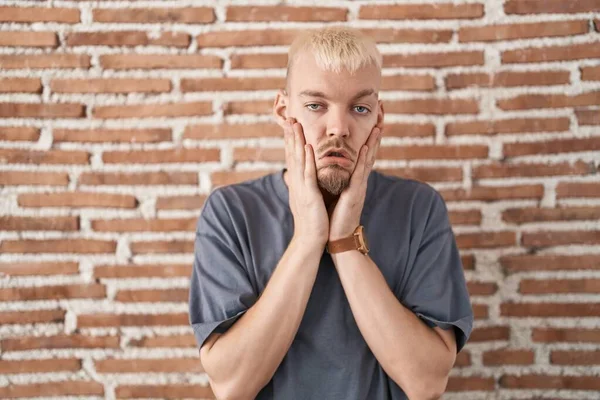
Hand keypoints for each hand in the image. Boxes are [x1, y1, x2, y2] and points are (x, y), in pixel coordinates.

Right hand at [284, 117, 328, 247]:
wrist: (310, 240)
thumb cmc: (309, 221)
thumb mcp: (302, 199)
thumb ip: (297, 185)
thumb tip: (289, 176)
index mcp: (297, 183)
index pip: (292, 157)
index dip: (290, 140)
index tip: (290, 125)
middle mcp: (296, 183)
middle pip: (292, 154)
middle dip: (290, 135)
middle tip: (289, 117)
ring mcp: (301, 188)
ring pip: (298, 160)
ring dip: (296, 141)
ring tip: (296, 124)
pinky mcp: (309, 195)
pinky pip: (308, 174)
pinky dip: (307, 160)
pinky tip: (307, 147)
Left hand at [328, 125, 381, 240]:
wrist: (338, 237)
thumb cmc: (335, 217)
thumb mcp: (336, 194)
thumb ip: (336, 182)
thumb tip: (329, 170)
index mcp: (355, 181)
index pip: (363, 157)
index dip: (368, 140)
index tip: (372, 124)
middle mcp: (360, 182)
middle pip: (370, 155)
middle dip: (375, 137)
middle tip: (381, 118)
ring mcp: (359, 187)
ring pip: (368, 161)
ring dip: (373, 144)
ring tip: (378, 127)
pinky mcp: (354, 195)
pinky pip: (359, 174)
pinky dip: (362, 161)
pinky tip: (365, 148)